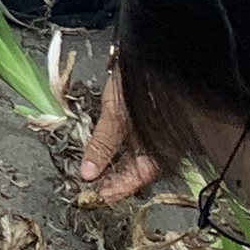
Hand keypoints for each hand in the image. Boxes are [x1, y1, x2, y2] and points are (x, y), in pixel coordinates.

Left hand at [77, 68, 162, 205]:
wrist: (152, 51)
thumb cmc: (138, 79)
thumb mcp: (115, 114)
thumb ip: (102, 145)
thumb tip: (87, 174)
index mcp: (162, 151)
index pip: (135, 181)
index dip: (113, 191)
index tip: (91, 198)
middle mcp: (163, 149)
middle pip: (136, 174)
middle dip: (111, 181)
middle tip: (86, 186)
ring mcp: (157, 138)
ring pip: (134, 162)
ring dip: (112, 168)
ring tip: (89, 172)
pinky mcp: (150, 127)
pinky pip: (135, 148)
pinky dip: (117, 152)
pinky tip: (101, 154)